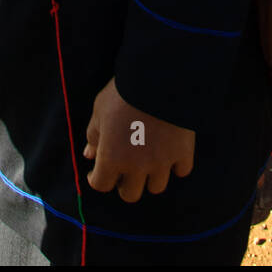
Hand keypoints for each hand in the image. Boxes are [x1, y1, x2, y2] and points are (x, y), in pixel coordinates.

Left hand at [84, 78, 194, 202]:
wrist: (158, 77)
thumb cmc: (122, 92)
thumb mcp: (99, 110)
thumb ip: (94, 136)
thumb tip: (89, 154)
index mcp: (111, 158)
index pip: (101, 185)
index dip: (96, 179)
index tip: (96, 172)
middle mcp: (136, 166)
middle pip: (130, 194)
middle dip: (125, 183)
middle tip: (125, 170)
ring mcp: (162, 162)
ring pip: (156, 187)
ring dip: (151, 177)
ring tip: (149, 162)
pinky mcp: (183, 152)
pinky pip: (182, 170)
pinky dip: (176, 165)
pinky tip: (170, 154)